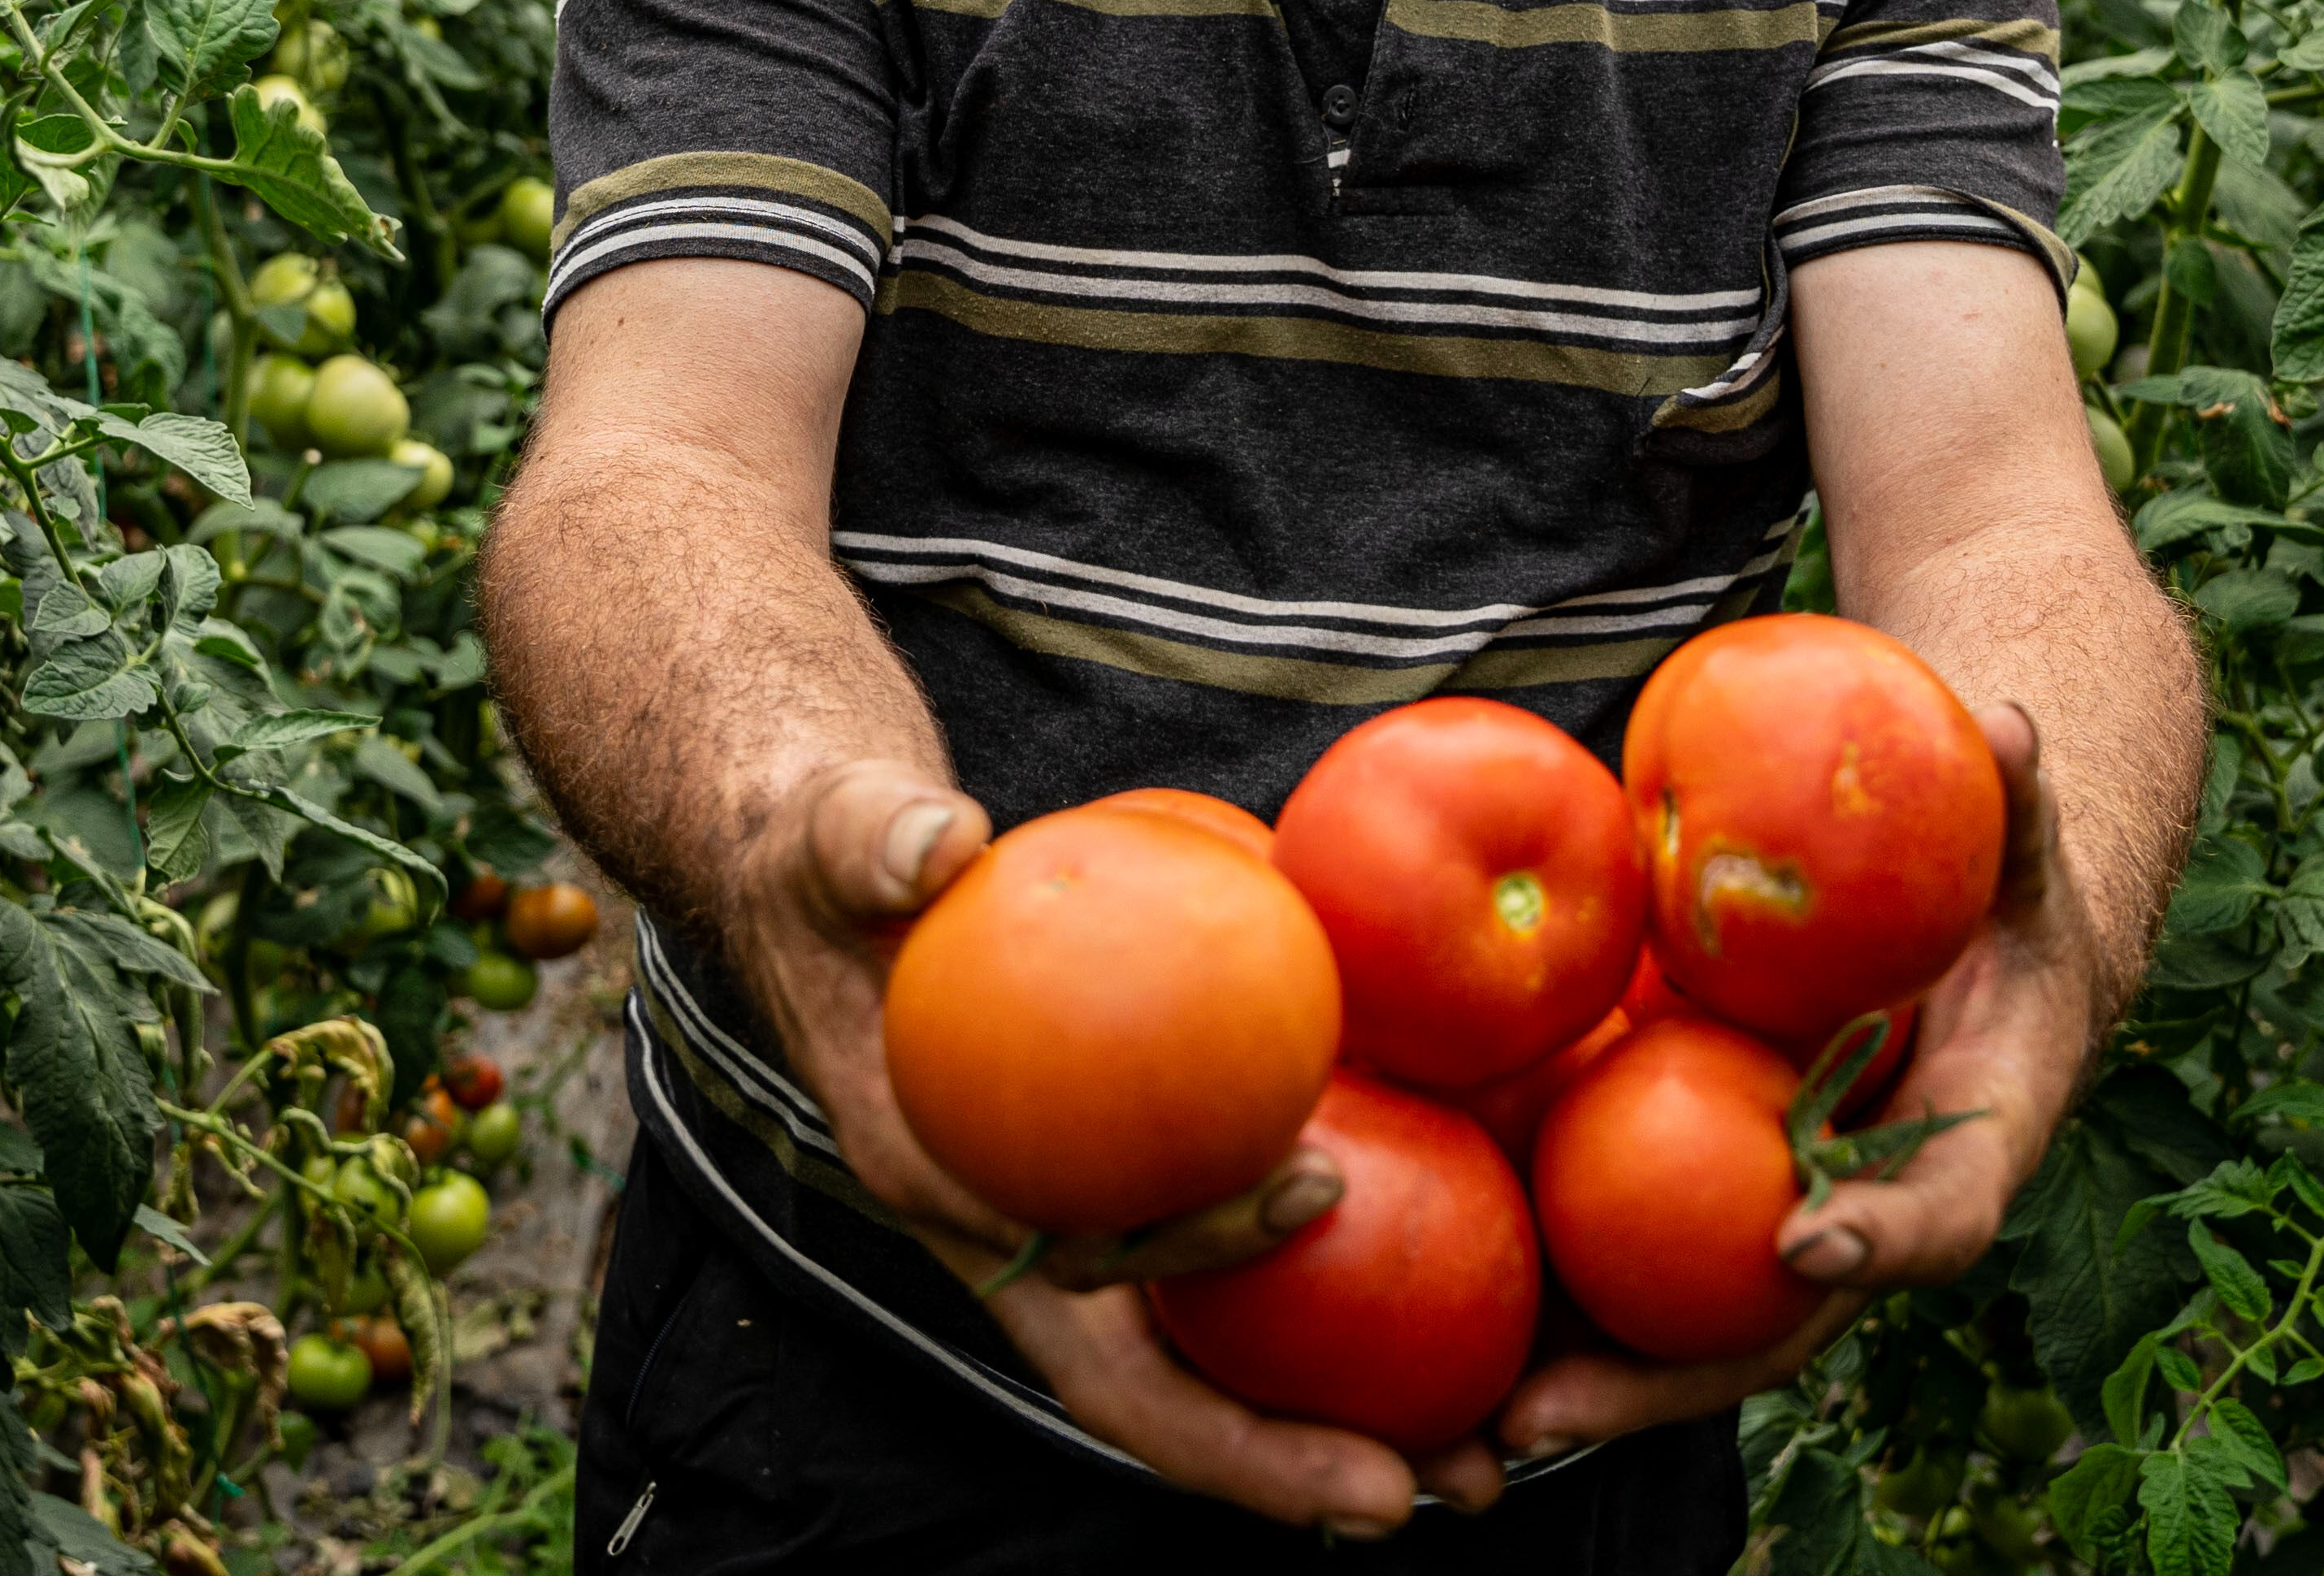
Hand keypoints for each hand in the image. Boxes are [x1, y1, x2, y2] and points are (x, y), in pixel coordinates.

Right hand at [727, 760, 1459, 1528]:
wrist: (838, 888)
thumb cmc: (842, 866)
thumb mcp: (840, 841)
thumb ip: (873, 843)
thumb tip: (932, 843)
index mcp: (948, 1186)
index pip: (1077, 1281)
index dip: (1183, 1286)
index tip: (1317, 1211)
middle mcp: (1022, 1234)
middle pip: (1162, 1381)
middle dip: (1286, 1456)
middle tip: (1445, 1482)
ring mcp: (1085, 1218)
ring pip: (1215, 1352)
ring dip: (1338, 1414)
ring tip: (1486, 1456)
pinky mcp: (1136, 1181)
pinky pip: (1238, 1254)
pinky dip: (1338, 1280)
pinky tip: (1466, 1254)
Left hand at [1499, 703, 2096, 1461]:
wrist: (1978, 949)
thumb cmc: (1999, 894)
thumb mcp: (2014, 850)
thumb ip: (2010, 803)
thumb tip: (2008, 724)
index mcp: (1967, 1142)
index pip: (1941, 1212)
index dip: (1884, 1237)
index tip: (1806, 1240)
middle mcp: (1868, 1215)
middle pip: (1772, 1325)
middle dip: (1666, 1380)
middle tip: (1547, 1406)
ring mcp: (1782, 1221)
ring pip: (1684, 1328)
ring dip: (1582, 1380)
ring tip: (1458, 1428)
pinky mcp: (1708, 1197)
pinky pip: (1628, 1258)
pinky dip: (1550, 1297)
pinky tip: (1437, 1328)